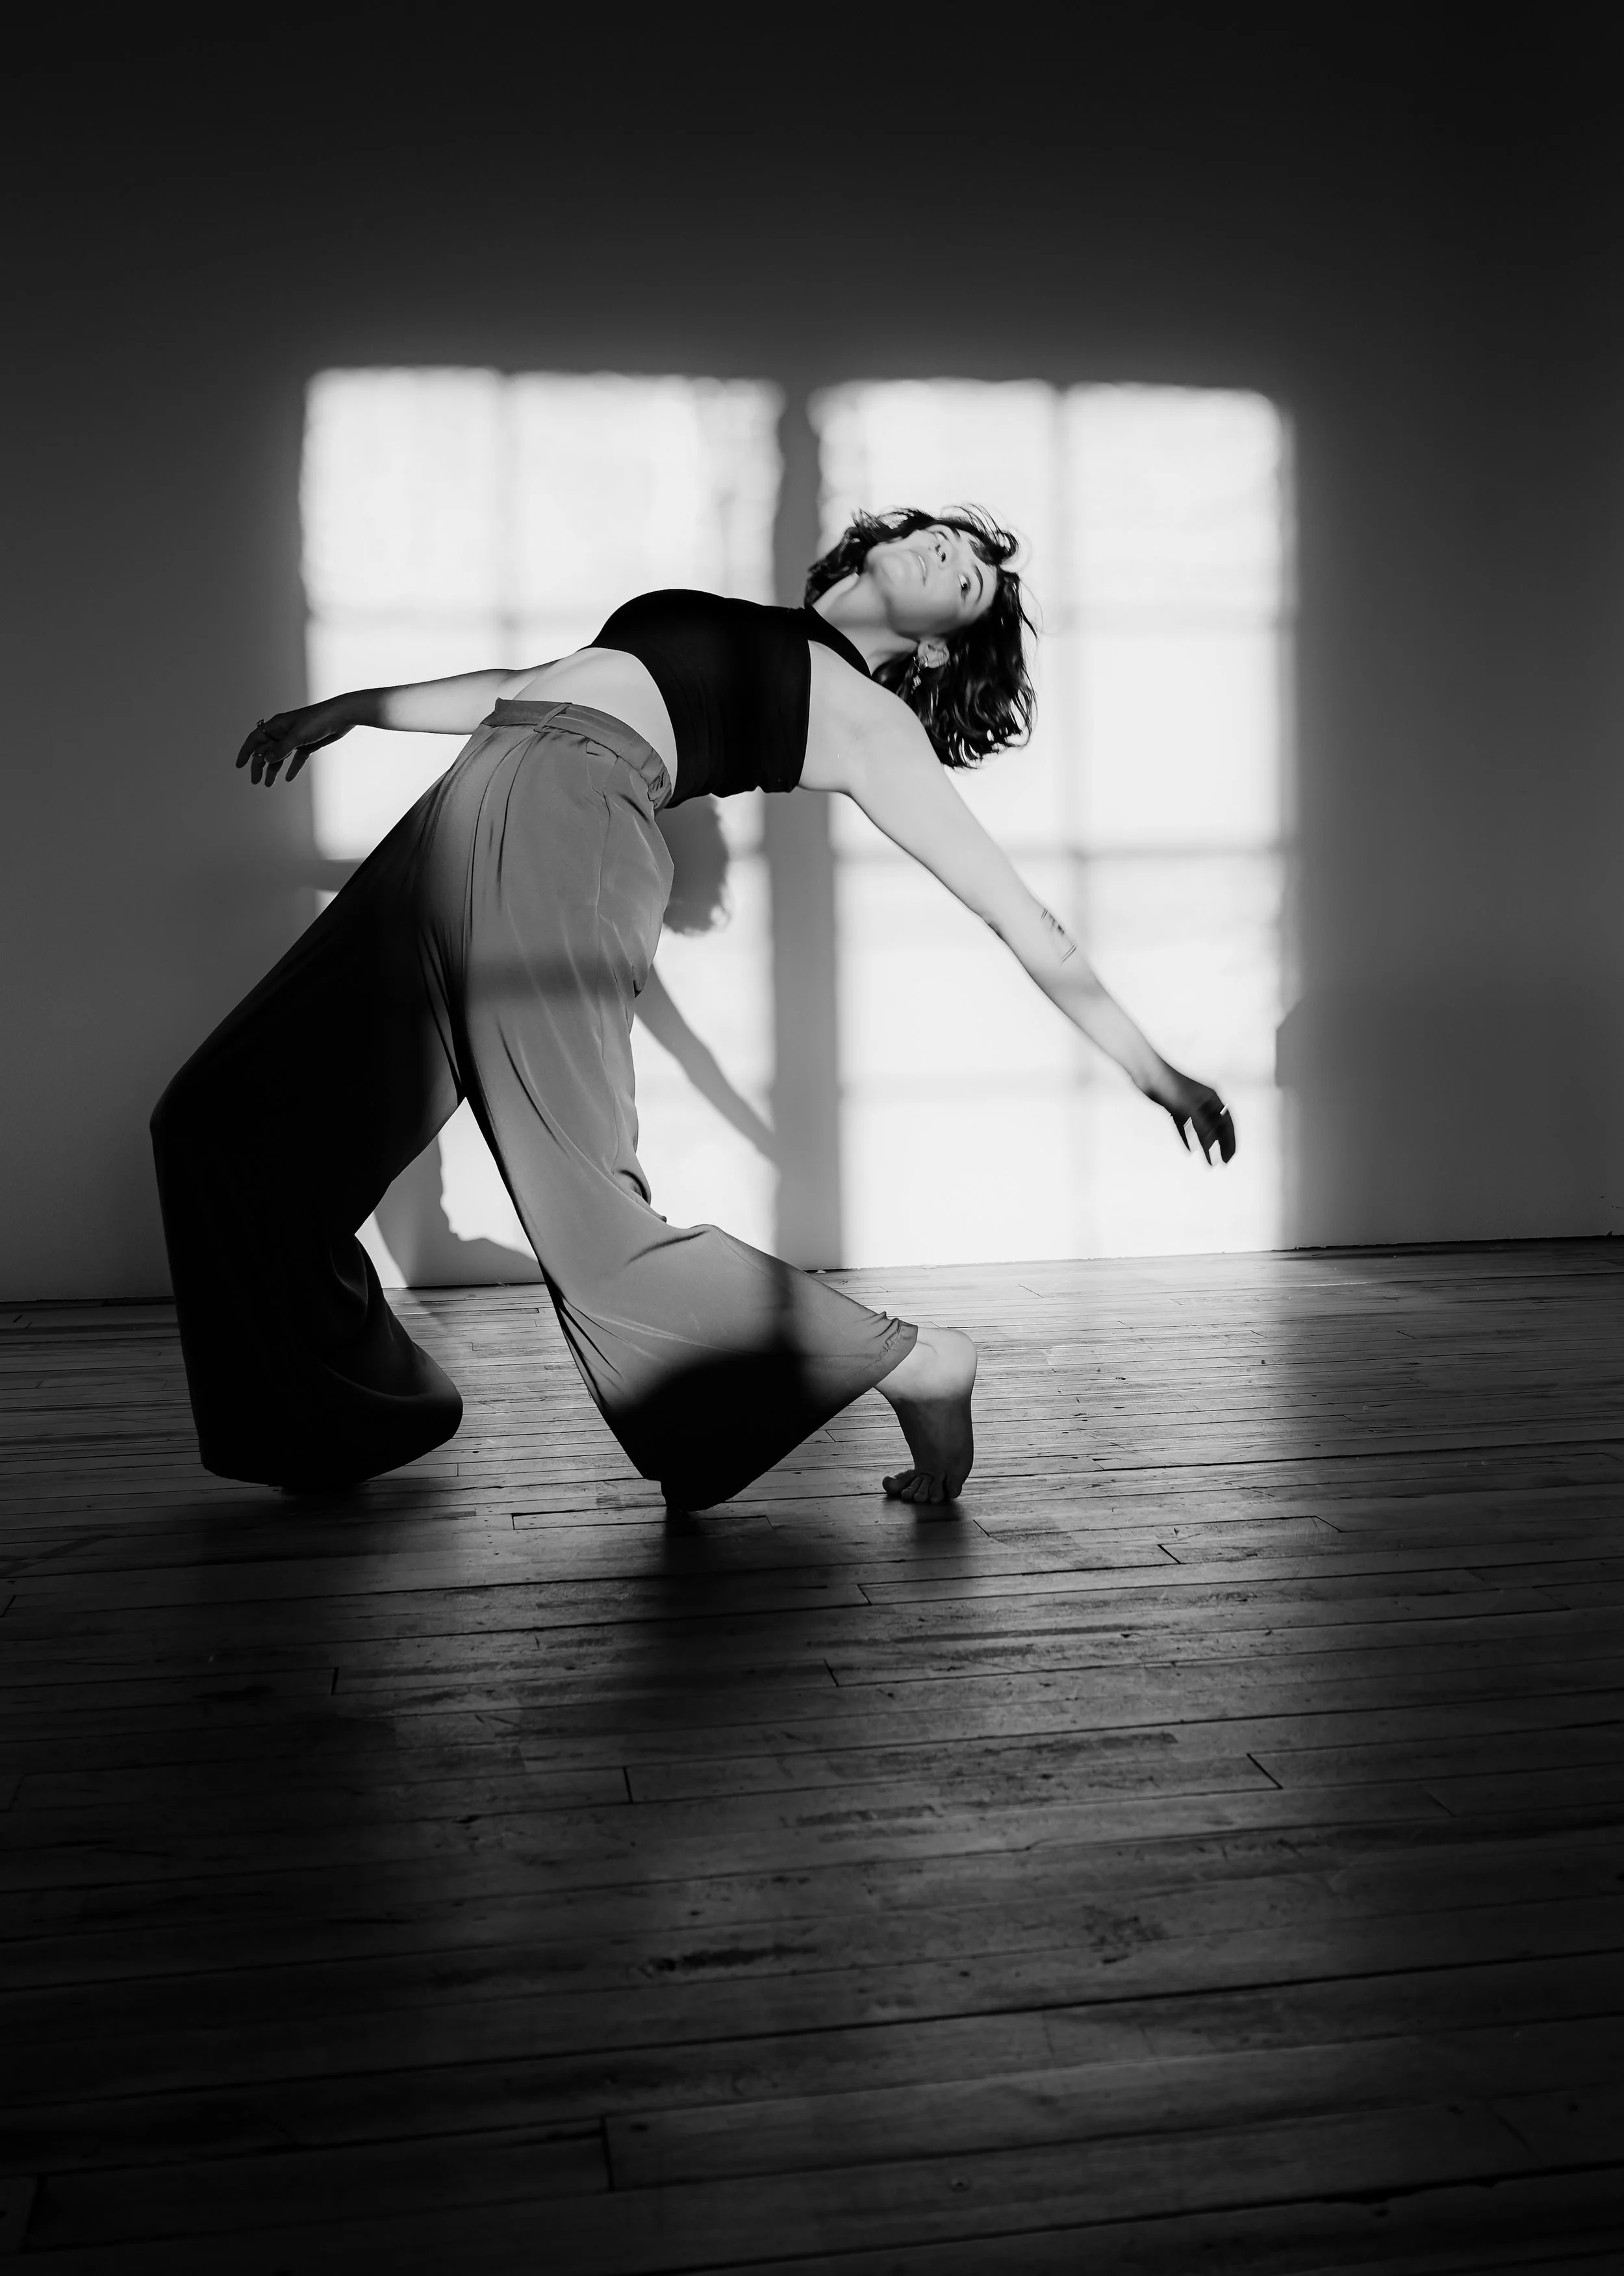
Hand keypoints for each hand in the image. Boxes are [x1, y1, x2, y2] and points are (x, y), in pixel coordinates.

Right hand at [236, 701, 353, 786]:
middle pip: (266, 750)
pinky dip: (292, 767)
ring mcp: (295, 738)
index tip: (239, 765)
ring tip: (268, 784)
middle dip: (258, 765)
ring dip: (273, 769)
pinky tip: (288, 778)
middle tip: (255, 781)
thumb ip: (281, 749)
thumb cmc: (318, 720)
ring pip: (280, 756)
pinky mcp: (308, 743)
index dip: (246, 752)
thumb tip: (265, 759)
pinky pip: (296, 758)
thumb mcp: (297, 736)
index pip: (255, 739)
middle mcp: (284, 731)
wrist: (342, 716)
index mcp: (277, 725)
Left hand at [1144, 1068, 1236, 1163]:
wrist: (1148, 1073)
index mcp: (1212, 1098)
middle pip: (1217, 1127)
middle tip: (1223, 1163)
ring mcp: (1189, 1104)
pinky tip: (1189, 1150)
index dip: (1231, 1141)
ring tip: (1208, 1162)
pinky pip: (1185, 1126)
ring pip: (1201, 1128)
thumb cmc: (1171, 1087)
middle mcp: (1203, 1101)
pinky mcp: (1175, 1107)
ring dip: (1206, 1145)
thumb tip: (1213, 1146)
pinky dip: (1188, 1137)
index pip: (1227, 1123)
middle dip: (1221, 1145)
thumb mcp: (1189, 1110)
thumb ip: (1202, 1128)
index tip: (1229, 1158)